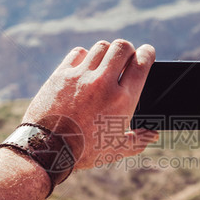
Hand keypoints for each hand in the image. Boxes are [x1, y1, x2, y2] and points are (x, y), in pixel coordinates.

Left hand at [22, 40, 157, 168]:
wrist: (47, 149)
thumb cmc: (84, 152)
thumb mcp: (116, 150)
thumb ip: (138, 140)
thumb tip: (152, 134)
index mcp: (122, 100)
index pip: (141, 64)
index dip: (147, 54)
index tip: (147, 53)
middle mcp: (103, 83)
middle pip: (122, 47)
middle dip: (128, 50)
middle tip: (126, 58)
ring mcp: (81, 76)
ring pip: (101, 47)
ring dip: (107, 52)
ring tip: (105, 63)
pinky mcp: (61, 75)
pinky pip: (78, 53)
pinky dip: (85, 56)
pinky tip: (85, 67)